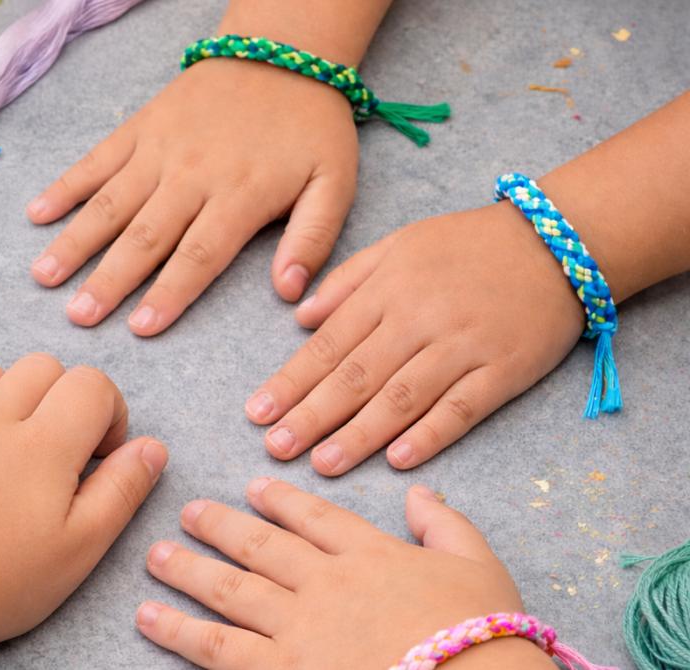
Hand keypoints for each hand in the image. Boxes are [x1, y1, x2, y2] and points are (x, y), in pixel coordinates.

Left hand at [0, 354, 167, 650]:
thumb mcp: (78, 549)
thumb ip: (123, 490)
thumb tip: (152, 446)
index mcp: (46, 444)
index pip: (92, 384)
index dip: (109, 410)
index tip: (100, 453)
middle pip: (44, 367)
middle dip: (63, 397)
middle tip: (56, 448)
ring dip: (10, 394)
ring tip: (7, 442)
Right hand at [28, 57, 357, 335]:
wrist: (282, 52)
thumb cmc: (311, 128)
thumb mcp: (335, 183)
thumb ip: (314, 238)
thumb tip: (289, 292)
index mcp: (240, 196)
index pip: (198, 256)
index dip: (169, 294)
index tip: (139, 329)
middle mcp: (193, 176)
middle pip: (145, 237)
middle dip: (109, 280)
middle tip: (78, 317)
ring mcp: (161, 150)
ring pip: (112, 203)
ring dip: (76, 241)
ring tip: (44, 276)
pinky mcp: (142, 127)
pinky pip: (98, 159)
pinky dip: (67, 185)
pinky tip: (37, 213)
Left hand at [137, 479, 554, 668]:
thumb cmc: (488, 635)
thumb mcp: (479, 567)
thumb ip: (446, 525)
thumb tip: (423, 492)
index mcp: (370, 554)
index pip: (315, 517)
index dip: (281, 500)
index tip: (253, 486)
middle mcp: (326, 582)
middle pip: (262, 546)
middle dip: (221, 527)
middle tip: (189, 512)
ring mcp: (300, 628)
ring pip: (231, 590)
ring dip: (190, 571)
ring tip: (158, 556)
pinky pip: (220, 649)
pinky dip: (181, 631)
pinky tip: (149, 618)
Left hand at [245, 203, 585, 474]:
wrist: (555, 241)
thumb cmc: (466, 245)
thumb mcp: (398, 244)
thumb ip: (346, 280)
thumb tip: (298, 317)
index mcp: (388, 289)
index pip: (329, 343)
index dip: (291, 380)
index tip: (256, 412)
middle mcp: (418, 319)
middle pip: (356, 375)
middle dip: (311, 414)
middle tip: (274, 448)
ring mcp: (462, 346)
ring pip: (401, 397)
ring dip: (358, 434)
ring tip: (321, 463)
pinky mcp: (502, 370)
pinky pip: (461, 408)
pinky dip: (429, 435)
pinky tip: (396, 461)